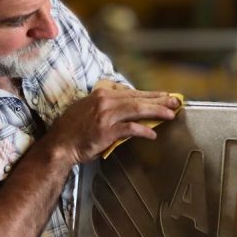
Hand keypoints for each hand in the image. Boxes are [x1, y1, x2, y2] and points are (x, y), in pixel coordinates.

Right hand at [46, 88, 178, 165]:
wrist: (60, 145)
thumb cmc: (73, 130)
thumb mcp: (87, 109)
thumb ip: (106, 105)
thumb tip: (125, 107)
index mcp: (101, 94)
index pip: (131, 92)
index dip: (150, 94)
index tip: (164, 96)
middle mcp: (104, 101)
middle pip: (137, 98)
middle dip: (159, 100)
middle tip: (176, 102)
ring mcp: (105, 115)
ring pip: (137, 110)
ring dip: (156, 111)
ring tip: (170, 114)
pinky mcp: (106, 131)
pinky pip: (129, 129)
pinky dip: (143, 130)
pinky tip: (153, 134)